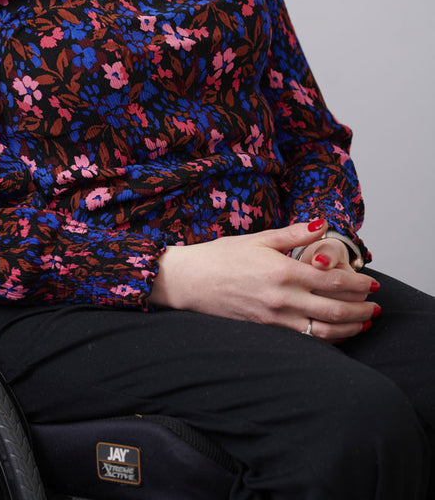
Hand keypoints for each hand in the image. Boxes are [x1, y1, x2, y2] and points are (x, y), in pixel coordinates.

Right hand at [149, 220, 378, 341]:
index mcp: (282, 271)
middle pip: (335, 308)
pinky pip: (306, 340)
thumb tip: (322, 225)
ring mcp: (275, 318)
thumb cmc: (221, 257)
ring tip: (364, 322)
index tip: (371, 282)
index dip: (358, 283)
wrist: (190, 281)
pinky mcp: (267, 331)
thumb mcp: (259, 239)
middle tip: (375, 305)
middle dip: (361, 308)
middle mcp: (282, 298)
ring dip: (350, 327)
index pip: (333, 280)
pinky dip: (328, 339)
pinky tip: (337, 333)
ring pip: (324, 330)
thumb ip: (293, 233)